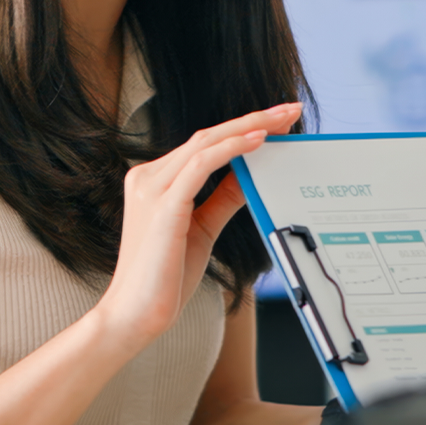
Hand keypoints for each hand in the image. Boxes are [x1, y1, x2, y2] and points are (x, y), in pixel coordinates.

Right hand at [93, 103, 301, 348]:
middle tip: (289, 109)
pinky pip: (201, 164)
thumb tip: (251, 173)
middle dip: (253, 119)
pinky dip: (232, 149)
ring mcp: (151, 188)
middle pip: (207, 135)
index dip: (242, 128)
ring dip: (248, 126)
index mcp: (154, 181)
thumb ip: (224, 198)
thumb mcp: (203, 228)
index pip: (204, 144)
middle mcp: (148, 177)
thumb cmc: (165, 278)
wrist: (136, 315)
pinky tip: (258, 141)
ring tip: (282, 119)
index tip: (277, 122)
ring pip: (206, 142)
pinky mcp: (162, 205)